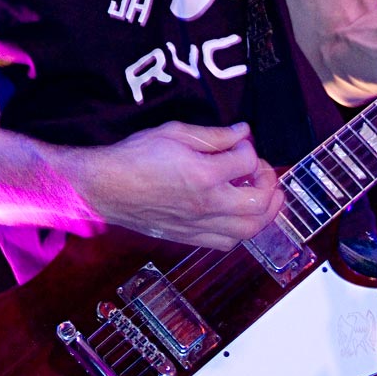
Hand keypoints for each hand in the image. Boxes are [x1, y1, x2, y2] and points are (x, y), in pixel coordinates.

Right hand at [78, 120, 282, 249]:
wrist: (106, 187)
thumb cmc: (134, 157)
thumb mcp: (175, 132)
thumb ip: (214, 135)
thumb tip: (242, 133)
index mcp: (204, 174)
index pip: (248, 160)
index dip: (249, 147)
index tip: (241, 142)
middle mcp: (207, 204)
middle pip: (261, 202)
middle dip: (270, 182)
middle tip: (262, 170)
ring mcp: (199, 225)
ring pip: (250, 230)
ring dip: (264, 211)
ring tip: (263, 194)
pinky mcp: (190, 238)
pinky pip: (228, 242)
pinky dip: (242, 230)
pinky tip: (238, 214)